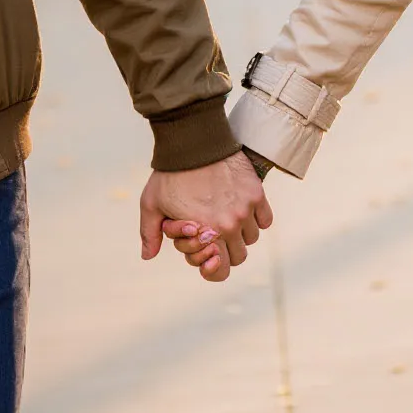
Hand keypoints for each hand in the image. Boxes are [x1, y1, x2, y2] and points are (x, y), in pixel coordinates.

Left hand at [140, 152, 269, 281]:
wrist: (192, 141)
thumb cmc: (169, 173)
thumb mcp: (151, 204)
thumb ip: (150, 233)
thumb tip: (146, 257)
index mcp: (206, 233)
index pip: (221, 271)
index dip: (213, 268)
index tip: (207, 254)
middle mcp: (230, 224)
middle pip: (239, 257)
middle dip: (226, 250)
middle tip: (213, 234)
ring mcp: (245, 208)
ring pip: (252, 237)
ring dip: (240, 233)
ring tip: (226, 217)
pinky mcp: (256, 192)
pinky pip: (265, 219)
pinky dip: (257, 219)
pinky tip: (242, 209)